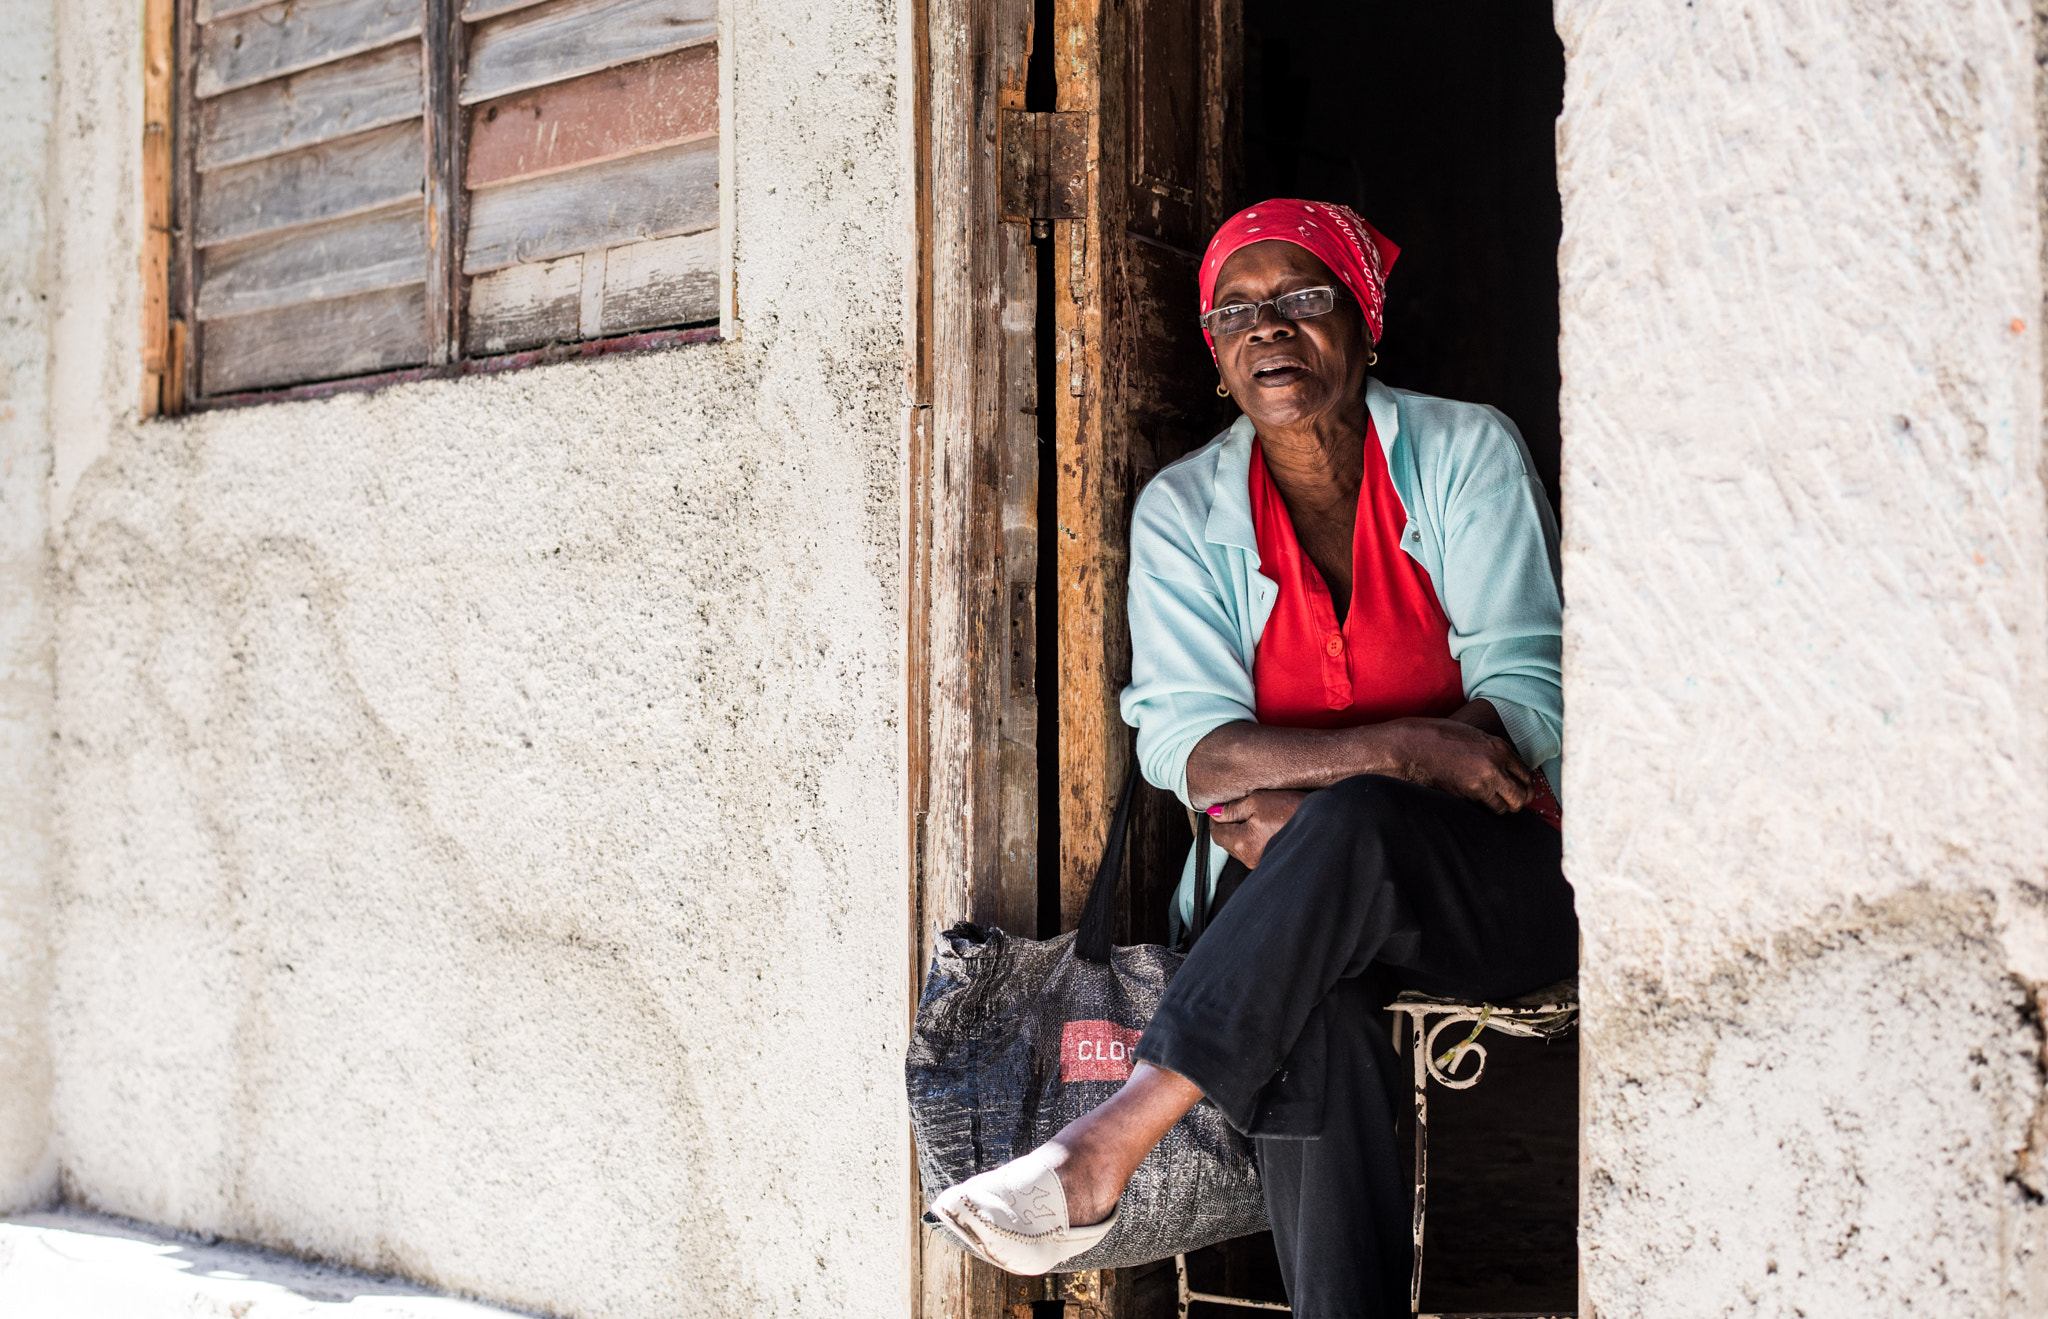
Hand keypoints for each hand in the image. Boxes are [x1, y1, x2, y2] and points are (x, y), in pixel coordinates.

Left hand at [1207, 790, 1307, 868]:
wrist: (1323, 822)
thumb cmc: (1293, 809)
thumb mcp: (1258, 801)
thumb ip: (1232, 809)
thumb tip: (1214, 813)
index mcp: (1243, 843)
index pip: (1217, 834)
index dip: (1216, 820)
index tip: (1219, 809)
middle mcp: (1250, 858)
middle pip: (1228, 843)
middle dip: (1228, 827)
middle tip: (1237, 810)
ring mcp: (1262, 863)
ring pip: (1241, 849)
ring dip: (1242, 835)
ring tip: (1256, 819)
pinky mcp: (1273, 863)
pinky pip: (1255, 852)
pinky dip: (1255, 841)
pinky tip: (1266, 829)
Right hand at [1377, 717, 1532, 813]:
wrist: (1411, 747)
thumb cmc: (1438, 736)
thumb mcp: (1474, 736)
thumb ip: (1495, 751)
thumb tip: (1508, 768)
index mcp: (1499, 748)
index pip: (1526, 774)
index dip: (1525, 785)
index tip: (1521, 789)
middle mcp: (1494, 767)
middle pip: (1520, 796)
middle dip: (1517, 801)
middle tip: (1511, 801)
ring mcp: (1480, 784)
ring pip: (1503, 808)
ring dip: (1499, 807)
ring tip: (1490, 802)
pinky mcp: (1464, 797)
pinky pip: (1481, 809)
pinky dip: (1480, 808)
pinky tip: (1473, 800)